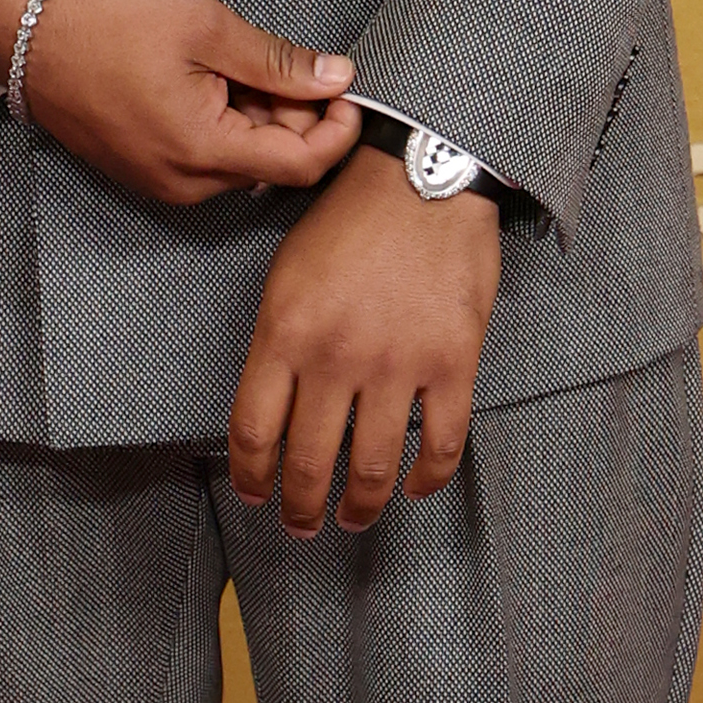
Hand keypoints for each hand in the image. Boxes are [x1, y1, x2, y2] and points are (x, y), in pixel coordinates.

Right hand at [0, 0, 361, 212]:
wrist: (30, 39)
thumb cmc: (106, 27)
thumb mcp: (206, 27)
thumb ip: (278, 61)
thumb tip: (335, 76)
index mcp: (203, 151)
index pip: (304, 165)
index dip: (338, 130)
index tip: (344, 92)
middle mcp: (186, 184)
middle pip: (275, 165)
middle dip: (293, 116)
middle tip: (275, 61)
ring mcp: (164, 184)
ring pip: (243, 162)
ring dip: (256, 119)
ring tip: (227, 66)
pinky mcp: (148, 175)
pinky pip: (208, 162)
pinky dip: (224, 126)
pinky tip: (204, 85)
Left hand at [227, 143, 500, 533]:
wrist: (421, 178)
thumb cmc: (348, 222)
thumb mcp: (287, 275)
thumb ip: (278, 343)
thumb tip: (271, 411)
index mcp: (284, 333)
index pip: (253, 432)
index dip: (250, 477)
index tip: (255, 496)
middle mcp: (336, 357)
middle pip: (308, 461)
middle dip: (300, 507)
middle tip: (301, 525)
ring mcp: (397, 364)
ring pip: (371, 466)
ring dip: (359, 506)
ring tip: (355, 519)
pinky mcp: (452, 363)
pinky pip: (440, 443)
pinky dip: (428, 479)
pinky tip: (416, 490)